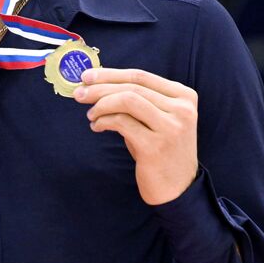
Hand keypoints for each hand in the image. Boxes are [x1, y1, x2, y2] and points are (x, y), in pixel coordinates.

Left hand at [74, 67, 197, 205]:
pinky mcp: (155, 146)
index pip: (140, 76)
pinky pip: (121, 122)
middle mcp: (182, 109)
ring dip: (101, 105)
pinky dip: (104, 121)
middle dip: (100, 88)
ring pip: (126, 100)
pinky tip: (97, 127)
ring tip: (90, 114)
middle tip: (79, 94)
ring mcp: (171, 127)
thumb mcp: (156, 119)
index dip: (110, 74)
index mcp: (184, 96)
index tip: (86, 76)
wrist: (178, 188)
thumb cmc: (160, 150)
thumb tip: (97, 83)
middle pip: (132, 87)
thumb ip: (138, 100)